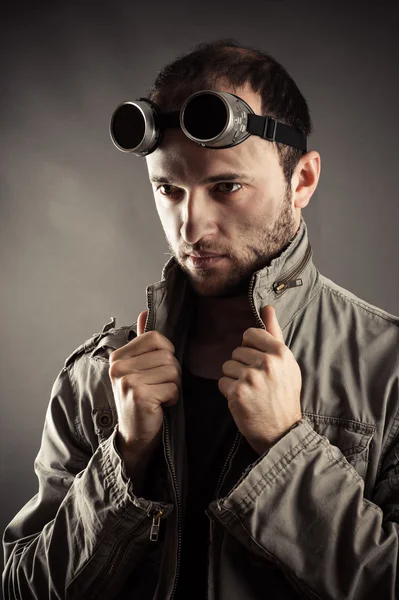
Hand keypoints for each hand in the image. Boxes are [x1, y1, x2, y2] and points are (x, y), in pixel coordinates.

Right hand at [109, 309, 181, 464]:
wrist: (134, 435)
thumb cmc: (140, 399)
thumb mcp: (138, 368)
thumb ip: (142, 341)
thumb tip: (144, 312)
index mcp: (118, 356)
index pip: (155, 337)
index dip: (166, 352)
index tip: (158, 369)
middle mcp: (119, 366)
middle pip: (167, 355)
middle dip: (172, 372)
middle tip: (160, 386)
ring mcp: (127, 381)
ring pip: (172, 371)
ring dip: (173, 386)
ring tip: (159, 396)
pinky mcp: (139, 395)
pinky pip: (172, 388)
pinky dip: (172, 399)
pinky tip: (160, 406)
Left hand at [218, 305, 301, 454]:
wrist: (282, 431)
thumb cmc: (284, 395)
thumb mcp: (287, 363)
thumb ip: (274, 333)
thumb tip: (267, 307)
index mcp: (280, 352)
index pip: (250, 334)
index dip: (250, 348)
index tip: (257, 362)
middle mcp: (267, 362)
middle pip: (237, 351)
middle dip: (242, 365)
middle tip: (256, 383)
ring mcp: (251, 378)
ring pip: (227, 366)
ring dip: (234, 379)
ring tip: (250, 391)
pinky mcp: (237, 392)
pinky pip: (222, 382)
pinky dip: (229, 392)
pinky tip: (243, 400)